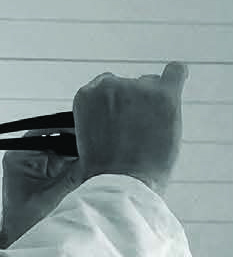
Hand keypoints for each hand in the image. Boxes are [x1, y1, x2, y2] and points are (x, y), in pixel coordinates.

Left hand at [0, 134, 84, 248]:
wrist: (19, 235)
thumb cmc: (24, 219)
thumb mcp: (52, 196)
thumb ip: (72, 177)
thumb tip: (92, 161)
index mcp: (18, 156)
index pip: (44, 130)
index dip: (65, 127)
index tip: (82, 127)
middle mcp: (26, 155)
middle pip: (55, 136)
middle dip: (74, 139)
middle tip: (93, 141)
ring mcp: (36, 161)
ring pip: (62, 146)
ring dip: (76, 150)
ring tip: (93, 152)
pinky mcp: (46, 169)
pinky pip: (63, 158)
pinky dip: (75, 160)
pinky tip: (88, 163)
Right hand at [73, 61, 186, 195]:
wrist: (119, 184)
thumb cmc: (102, 171)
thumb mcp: (82, 142)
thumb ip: (94, 118)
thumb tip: (110, 112)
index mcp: (86, 95)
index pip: (105, 89)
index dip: (112, 108)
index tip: (115, 126)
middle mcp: (110, 85)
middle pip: (128, 85)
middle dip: (132, 105)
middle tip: (132, 134)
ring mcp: (138, 88)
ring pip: (150, 85)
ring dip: (151, 103)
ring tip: (149, 132)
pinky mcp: (163, 95)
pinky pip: (176, 72)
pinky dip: (176, 76)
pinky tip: (174, 87)